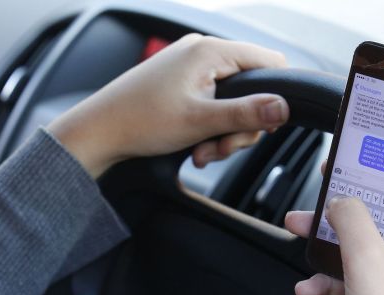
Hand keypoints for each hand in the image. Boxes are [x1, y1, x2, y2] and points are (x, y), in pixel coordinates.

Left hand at [48, 34, 288, 177]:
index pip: (270, 62)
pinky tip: (193, 148)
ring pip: (229, 101)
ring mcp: (188, 67)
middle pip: (250, 88)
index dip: (275, 96)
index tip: (263, 126)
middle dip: (240, 126)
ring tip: (201, 153)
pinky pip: (209, 103)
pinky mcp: (178, 83)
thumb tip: (285, 108)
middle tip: (220, 150)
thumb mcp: (201, 122)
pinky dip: (207, 128)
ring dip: (222, 133)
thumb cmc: (141, 122)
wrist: (98, 132)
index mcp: (210, 51)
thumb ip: (246, 114)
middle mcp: (201, 52)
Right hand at [285, 144, 383, 294]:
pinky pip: (368, 271)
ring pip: (376, 237)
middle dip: (359, 192)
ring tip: (301, 229)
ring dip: (337, 234)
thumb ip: (350, 216)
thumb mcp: (365, 256)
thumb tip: (341, 201)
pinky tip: (309, 284)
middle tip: (336, 178)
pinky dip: (339, 274)